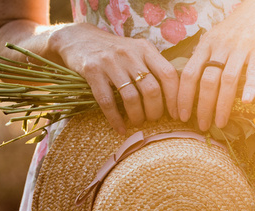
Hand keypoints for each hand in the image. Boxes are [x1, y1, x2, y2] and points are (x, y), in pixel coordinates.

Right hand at [49, 23, 178, 133]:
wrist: (78, 38)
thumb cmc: (114, 51)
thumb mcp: (136, 51)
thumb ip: (153, 67)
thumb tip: (174, 96)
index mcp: (145, 49)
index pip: (169, 74)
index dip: (175, 98)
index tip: (176, 114)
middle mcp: (130, 54)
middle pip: (152, 89)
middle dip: (155, 111)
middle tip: (153, 120)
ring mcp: (110, 62)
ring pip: (131, 97)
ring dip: (137, 116)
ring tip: (138, 123)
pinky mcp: (92, 71)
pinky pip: (107, 101)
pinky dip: (115, 119)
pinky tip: (120, 128)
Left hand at [175, 0, 254, 130]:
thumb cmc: (240, 25)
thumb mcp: (217, 37)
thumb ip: (206, 56)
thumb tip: (192, 82)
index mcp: (207, 44)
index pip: (188, 73)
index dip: (183, 96)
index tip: (181, 114)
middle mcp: (221, 46)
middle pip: (207, 80)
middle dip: (202, 106)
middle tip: (202, 126)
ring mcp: (241, 47)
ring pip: (227, 79)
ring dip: (222, 105)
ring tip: (220, 122)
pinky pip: (254, 70)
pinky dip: (250, 87)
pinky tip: (247, 102)